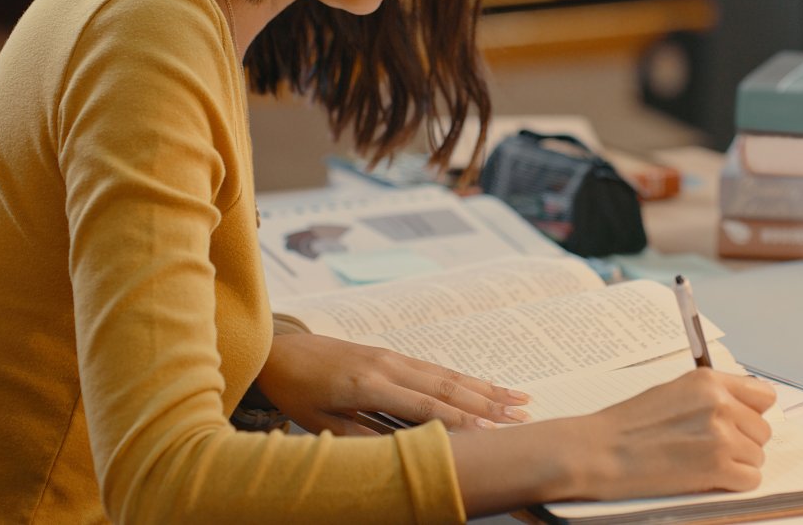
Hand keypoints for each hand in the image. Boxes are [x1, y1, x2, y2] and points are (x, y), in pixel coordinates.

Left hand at [255, 332, 530, 435]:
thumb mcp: (321, 424)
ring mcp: (391, 357)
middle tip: (522, 415)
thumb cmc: (297, 392)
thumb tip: (404, 451)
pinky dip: (463, 378)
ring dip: (483, 388)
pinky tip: (483, 385)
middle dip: (486, 403)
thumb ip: (362, 437)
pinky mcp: (391, 355)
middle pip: (445, 386)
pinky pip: (434, 368)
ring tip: (517, 399)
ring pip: (445, 374)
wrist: (281, 350)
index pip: (423, 406)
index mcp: (367, 384)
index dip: (460, 421)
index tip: (490, 433)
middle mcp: (386, 365)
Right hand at [571, 368, 776, 498]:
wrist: (601, 452)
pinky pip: (751, 479)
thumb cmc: (628, 425)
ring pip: (757, 456)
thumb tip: (742, 412)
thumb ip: (711, 397)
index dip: (752, 412)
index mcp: (708, 381)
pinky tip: (707, 478)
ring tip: (702, 463)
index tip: (740, 422)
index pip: (763, 396)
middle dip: (743, 441)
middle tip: (711, 448)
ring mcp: (721, 436)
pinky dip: (733, 483)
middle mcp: (719, 404)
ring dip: (737, 464)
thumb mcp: (674, 392)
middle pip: (762, 430)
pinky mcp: (717, 468)